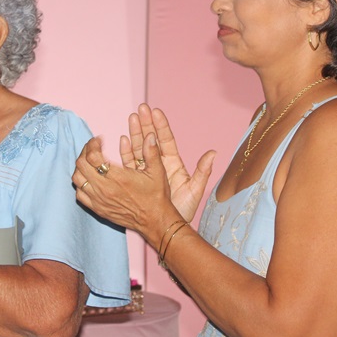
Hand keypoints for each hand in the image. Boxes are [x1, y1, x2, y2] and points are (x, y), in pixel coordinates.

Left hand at [73, 135, 171, 237]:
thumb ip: (152, 152)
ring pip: (77, 178)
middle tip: (93, 147)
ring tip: (89, 161)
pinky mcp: (98, 209)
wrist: (154, 221)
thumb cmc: (156, 196)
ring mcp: (99, 200)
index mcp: (118, 177)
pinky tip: (89, 178)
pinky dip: (80, 183)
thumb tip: (150, 136)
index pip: (93, 156)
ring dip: (81, 166)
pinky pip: (79, 194)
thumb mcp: (157, 171)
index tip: (99, 140)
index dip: (93, 144)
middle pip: (81, 164)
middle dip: (85, 151)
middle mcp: (105, 188)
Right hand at [120, 104, 215, 221]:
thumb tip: (213, 154)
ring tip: (131, 118)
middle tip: (140, 108)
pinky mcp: (137, 181)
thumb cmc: (183, 211)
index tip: (155, 111)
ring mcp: (147, 172)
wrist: (167, 228)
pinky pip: (130, 164)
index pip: (166, 140)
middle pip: (151, 140)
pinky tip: (123, 140)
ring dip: (135, 133)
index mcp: (173, 164)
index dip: (160, 126)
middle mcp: (159, 165)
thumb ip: (202, 172)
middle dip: (146, 123)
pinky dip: (126, 152)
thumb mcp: (194, 191)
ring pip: (140, 149)